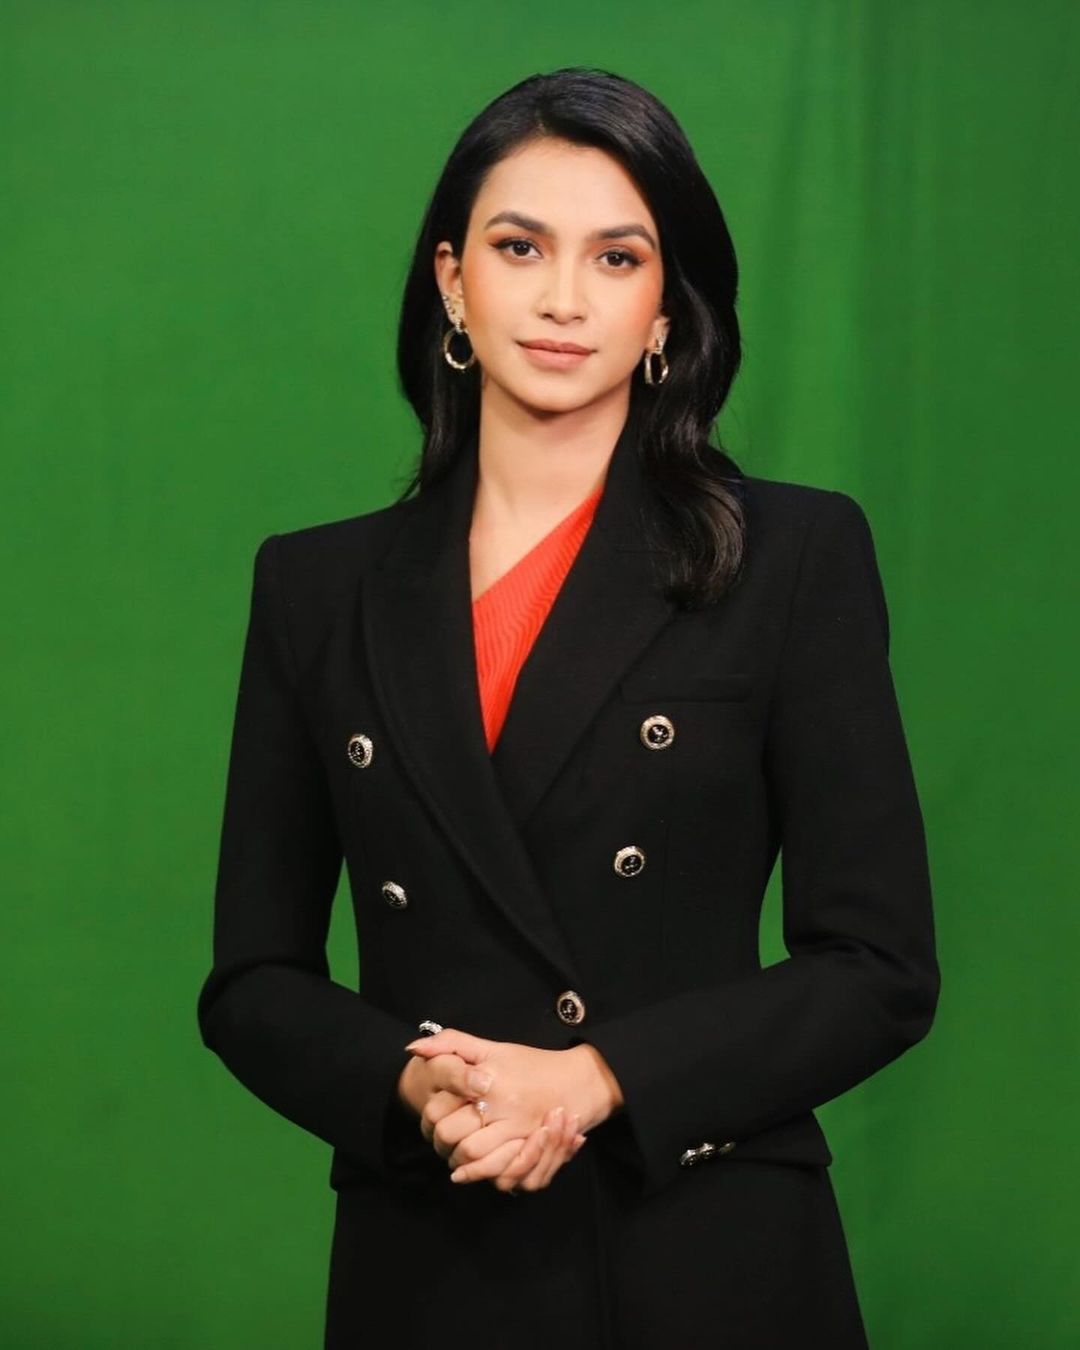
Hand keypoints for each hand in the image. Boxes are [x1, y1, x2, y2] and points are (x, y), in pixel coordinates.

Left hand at [403, 1028, 618, 1189]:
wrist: (578, 1080)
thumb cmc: (529, 1063)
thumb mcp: (492, 1048)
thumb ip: (452, 1043)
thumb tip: (412, 1047)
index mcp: (491, 1082)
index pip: (444, 1111)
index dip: (431, 1119)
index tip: (430, 1117)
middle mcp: (506, 1110)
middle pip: (457, 1141)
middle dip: (443, 1145)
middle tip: (438, 1141)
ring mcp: (520, 1133)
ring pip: (477, 1161)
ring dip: (461, 1165)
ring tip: (453, 1159)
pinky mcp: (531, 1152)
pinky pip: (502, 1174)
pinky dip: (484, 1176)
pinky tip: (472, 1171)